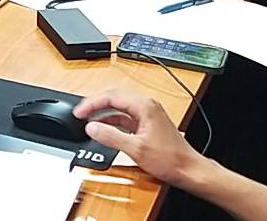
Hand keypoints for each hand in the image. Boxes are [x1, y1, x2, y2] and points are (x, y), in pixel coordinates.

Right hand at [76, 90, 199, 185]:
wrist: (188, 169)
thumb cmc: (169, 159)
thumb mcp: (135, 149)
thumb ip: (111, 137)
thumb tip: (91, 127)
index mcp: (144, 106)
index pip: (111, 96)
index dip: (91, 103)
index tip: (79, 112)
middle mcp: (146, 105)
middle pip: (114, 96)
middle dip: (95, 103)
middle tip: (80, 113)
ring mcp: (147, 113)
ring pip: (119, 106)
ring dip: (103, 111)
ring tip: (88, 119)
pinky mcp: (147, 123)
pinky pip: (125, 116)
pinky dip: (112, 120)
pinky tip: (104, 127)